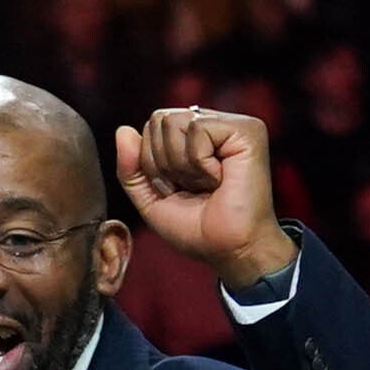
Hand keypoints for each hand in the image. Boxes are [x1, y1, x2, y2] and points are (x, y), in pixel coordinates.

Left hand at [116, 104, 294, 289]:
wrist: (232, 250)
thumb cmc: (197, 229)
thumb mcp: (150, 199)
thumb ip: (131, 168)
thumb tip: (122, 130)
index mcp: (194, 137)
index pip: (151, 127)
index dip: (151, 162)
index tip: (176, 189)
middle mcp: (214, 125)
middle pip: (159, 119)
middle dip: (162, 162)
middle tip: (192, 187)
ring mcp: (232, 125)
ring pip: (174, 121)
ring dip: (181, 164)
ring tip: (207, 183)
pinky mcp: (247, 129)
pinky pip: (197, 128)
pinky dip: (198, 162)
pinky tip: (219, 178)